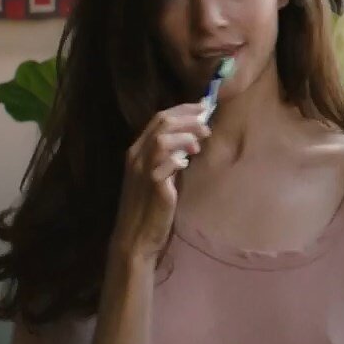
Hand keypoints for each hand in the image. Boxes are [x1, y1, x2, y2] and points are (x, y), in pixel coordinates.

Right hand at [110, 103, 208, 261]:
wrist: (136, 236)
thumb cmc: (151, 207)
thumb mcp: (160, 176)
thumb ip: (171, 157)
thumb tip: (193, 139)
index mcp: (137, 152)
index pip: (159, 119)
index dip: (183, 110)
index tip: (204, 107)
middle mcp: (136, 157)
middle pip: (162, 123)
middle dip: (188, 119)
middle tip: (207, 126)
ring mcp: (143, 171)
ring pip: (162, 140)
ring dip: (185, 136)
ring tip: (198, 146)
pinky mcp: (153, 186)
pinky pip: (165, 164)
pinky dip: (178, 159)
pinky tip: (186, 163)